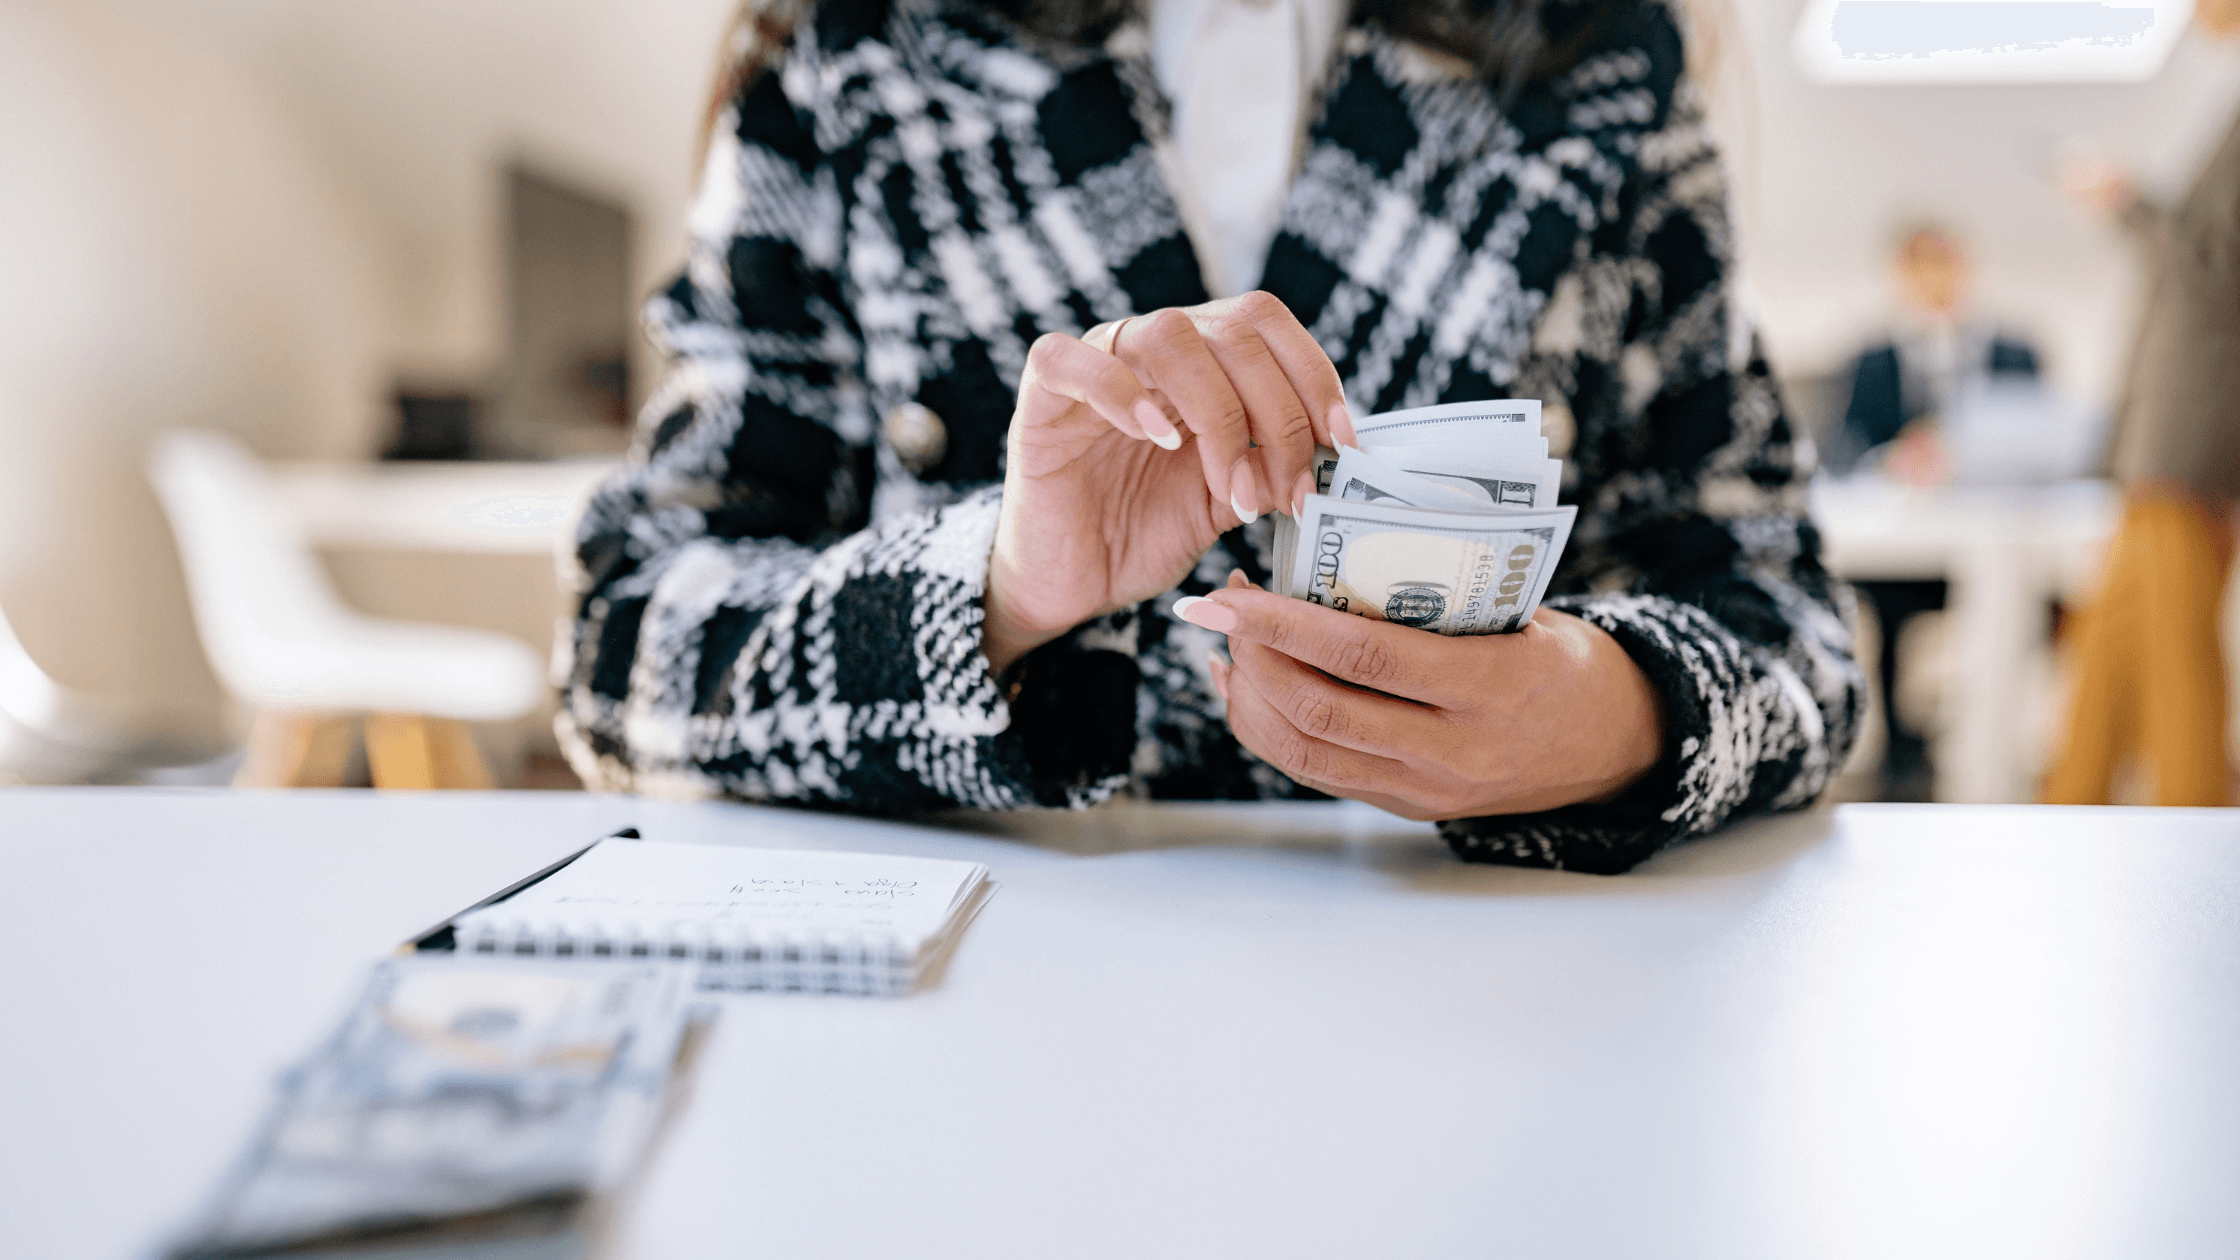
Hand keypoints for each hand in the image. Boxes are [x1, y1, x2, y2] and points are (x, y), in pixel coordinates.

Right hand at [983, 293, 1356, 675]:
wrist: (1071, 580)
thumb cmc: (1144, 534)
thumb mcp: (1227, 502)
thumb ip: (1271, 468)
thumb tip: (1336, 456)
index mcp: (1202, 362)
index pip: (1266, 324)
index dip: (1313, 374)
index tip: (1344, 443)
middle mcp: (1152, 350)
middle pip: (1233, 331)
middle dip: (1279, 412)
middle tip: (1290, 489)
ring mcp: (1096, 364)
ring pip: (1168, 334)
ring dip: (1218, 412)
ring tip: (1229, 487)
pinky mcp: (1040, 398)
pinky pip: (1067, 359)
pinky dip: (1119, 390)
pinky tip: (1159, 439)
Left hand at [1180, 574, 1665, 820]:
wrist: (1614, 746)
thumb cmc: (1560, 658)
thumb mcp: (1519, 614)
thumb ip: (1439, 595)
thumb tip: (1335, 549)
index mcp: (1487, 688)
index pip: (1364, 657)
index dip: (1286, 626)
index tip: (1232, 593)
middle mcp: (1452, 751)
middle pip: (1320, 712)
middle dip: (1251, 658)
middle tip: (1219, 609)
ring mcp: (1426, 788)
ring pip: (1305, 754)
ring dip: (1250, 697)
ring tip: (1227, 646)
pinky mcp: (1407, 806)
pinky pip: (1318, 773)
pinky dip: (1268, 731)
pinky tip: (1245, 689)